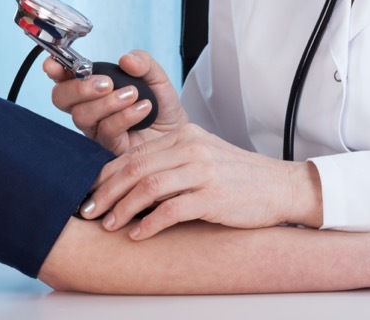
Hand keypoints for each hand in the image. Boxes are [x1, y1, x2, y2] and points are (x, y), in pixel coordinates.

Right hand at [46, 49, 187, 154]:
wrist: (177, 133)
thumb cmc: (160, 105)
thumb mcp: (156, 77)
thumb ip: (143, 63)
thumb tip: (125, 59)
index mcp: (92, 86)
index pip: (63, 77)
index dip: (54, 69)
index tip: (53, 65)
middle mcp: (88, 108)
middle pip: (61, 98)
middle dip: (80, 88)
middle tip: (107, 83)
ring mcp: (95, 129)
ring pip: (82, 116)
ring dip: (107, 102)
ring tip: (134, 94)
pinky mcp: (107, 147)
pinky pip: (106, 131)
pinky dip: (125, 116)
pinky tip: (143, 109)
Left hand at [80, 123, 321, 235]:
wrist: (280, 187)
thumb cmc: (239, 178)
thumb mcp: (202, 158)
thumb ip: (170, 162)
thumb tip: (129, 182)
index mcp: (184, 136)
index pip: (134, 152)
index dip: (106, 174)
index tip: (89, 192)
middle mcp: (191, 148)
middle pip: (135, 167)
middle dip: (106, 191)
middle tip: (88, 210)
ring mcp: (203, 171)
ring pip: (148, 186)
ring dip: (123, 208)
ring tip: (109, 225)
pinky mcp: (213, 196)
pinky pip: (172, 209)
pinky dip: (150, 223)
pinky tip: (138, 234)